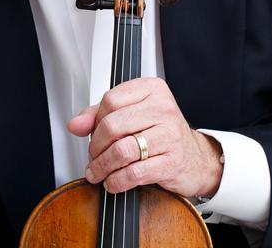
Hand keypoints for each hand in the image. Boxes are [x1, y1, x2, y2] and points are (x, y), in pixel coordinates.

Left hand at [67, 77, 222, 197]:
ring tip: (97, 173)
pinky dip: (116, 181)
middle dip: (95, 146)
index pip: (110, 100)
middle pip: (112, 125)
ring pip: (121, 150)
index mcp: (152, 89)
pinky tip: (113, 183)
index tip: (92, 134)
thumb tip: (75, 124)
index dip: (95, 121)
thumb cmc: (162, 133)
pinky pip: (134, 173)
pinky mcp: (172, 162)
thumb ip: (100, 115)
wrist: (196, 158)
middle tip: (93, 158)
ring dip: (102, 167)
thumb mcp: (133, 114)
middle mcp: (163, 108)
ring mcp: (169, 134)